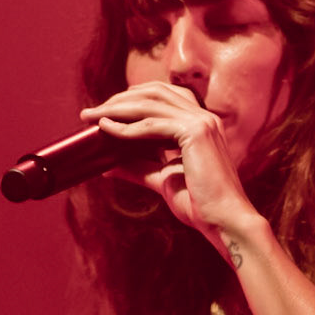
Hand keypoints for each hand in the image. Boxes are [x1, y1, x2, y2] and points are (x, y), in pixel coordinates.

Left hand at [81, 82, 257, 250]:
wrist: (223, 221)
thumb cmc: (200, 205)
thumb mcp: (163, 181)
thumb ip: (139, 169)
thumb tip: (108, 167)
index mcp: (200, 124)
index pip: (163, 98)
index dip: (132, 100)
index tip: (105, 111)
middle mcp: (203, 117)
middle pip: (154, 92)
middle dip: (119, 99)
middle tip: (91, 112)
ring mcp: (202, 122)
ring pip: (151, 104)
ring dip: (117, 108)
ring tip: (92, 116)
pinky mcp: (195, 133)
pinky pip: (152, 125)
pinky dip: (126, 128)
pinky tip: (106, 130)